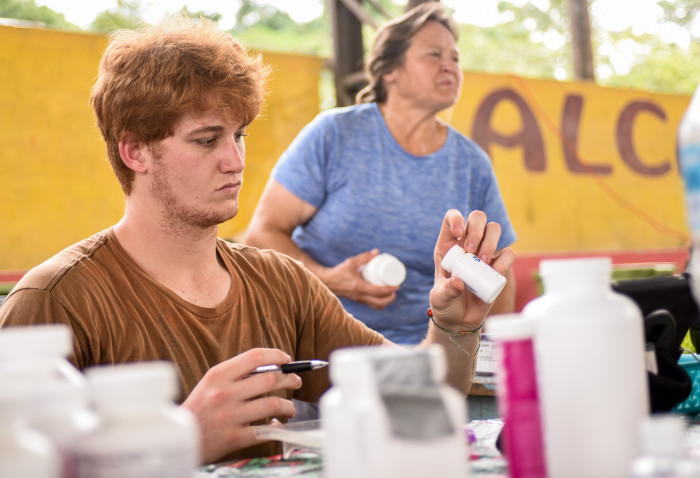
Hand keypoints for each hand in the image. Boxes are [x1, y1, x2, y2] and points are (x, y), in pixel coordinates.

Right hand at [181, 348, 301, 463]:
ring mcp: (229, 416)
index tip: (286, 360)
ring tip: (290, 408)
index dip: (276, 355)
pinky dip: (277, 427)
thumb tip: (273, 366)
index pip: (255, 356)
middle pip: (270, 379)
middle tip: (295, 382)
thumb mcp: (211, 383)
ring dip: (289, 406)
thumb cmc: (200, 407)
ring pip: (273, 404)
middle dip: (290, 378)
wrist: (180, 438)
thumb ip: (237, 373)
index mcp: (218, 375)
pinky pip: (266, 431)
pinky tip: (276, 425)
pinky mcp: (234, 438)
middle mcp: (224, 393)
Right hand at [319, 249, 397, 309]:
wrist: (328, 282)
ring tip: (391, 293)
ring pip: (376, 306)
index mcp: (359, 287)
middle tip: (396, 289)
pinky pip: (371, 305)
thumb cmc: (339, 271)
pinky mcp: (358, 300)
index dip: (390, 290)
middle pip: (380, 302)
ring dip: (386, 301)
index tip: (397, 285)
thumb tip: (377, 251)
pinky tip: (383, 297)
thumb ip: (364, 257)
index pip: (378, 292)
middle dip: (390, 297)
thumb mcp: (352, 262)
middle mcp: (360, 296)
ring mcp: (359, 300)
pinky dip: (379, 303)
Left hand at [429, 209, 514, 329]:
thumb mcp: (439, 298)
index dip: (457, 218)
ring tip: (483, 262)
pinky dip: (505, 260)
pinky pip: (508, 253)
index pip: (452, 217)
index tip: (459, 233)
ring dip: (490, 242)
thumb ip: (446, 290)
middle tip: (471, 251)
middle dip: (476, 230)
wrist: (460, 320)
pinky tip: (495, 272)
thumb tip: (459, 282)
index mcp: (448, 245)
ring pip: (494, 229)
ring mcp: (484, 253)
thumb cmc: (445, 304)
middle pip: (477, 218)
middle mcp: (467, 244)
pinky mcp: (498, 266)